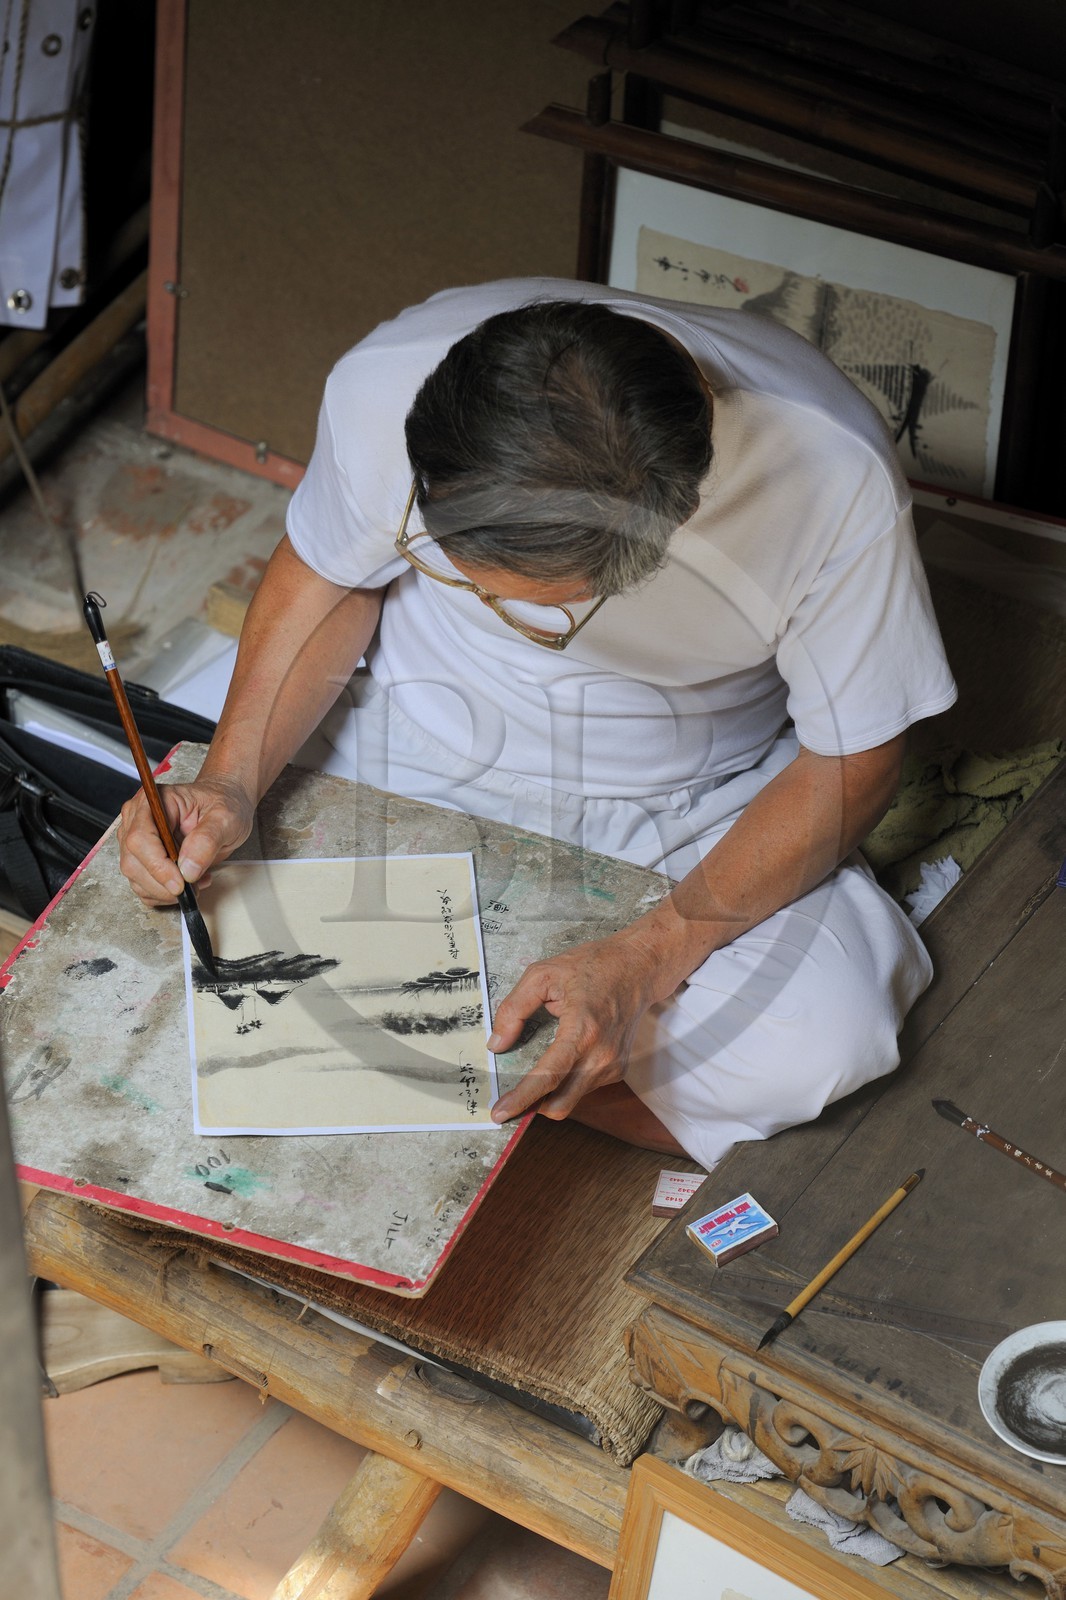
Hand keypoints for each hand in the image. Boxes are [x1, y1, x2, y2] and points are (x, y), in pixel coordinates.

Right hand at [117, 774, 254, 904]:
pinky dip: (165, 895)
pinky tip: (189, 883)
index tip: (180, 883)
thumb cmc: (223, 805)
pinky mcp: (141, 861)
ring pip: (135, 878)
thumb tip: (188, 869)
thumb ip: (207, 840)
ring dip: (166, 891)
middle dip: (163, 883)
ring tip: (198, 880)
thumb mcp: (225, 818)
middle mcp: (136, 820)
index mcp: (152, 802)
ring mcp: (135, 842)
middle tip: (195, 886)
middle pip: (132, 862)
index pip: (140, 838)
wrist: (224, 809)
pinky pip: (143, 887)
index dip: (157, 865)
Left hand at [488, 932, 662, 1123]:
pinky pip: (584, 1088)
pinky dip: (566, 1084)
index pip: (549, 1076)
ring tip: (533, 1076)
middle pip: (560, 1104)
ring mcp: (613, 1065)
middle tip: (509, 1100)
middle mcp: (601, 1054)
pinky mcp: (618, 1069)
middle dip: (532, 1107)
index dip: (522, 1098)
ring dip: (549, 1096)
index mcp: (583, 1030)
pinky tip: (561, 1062)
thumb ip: (514, 1009)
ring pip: (571, 1099)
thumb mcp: (542, 975)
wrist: (637, 968)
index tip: (499, 1113)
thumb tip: (497, 1044)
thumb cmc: (591, 966)